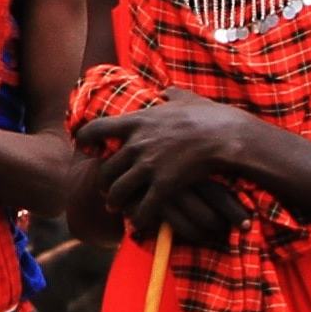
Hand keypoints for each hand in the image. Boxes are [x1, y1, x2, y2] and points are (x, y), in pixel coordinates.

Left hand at [78, 96, 263, 239]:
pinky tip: (138, 221)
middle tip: (104, 188)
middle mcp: (137, 144)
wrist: (227, 136)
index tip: (83, 145)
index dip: (85, 137)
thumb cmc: (209, 116)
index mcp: (137, 121)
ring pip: (118, 191)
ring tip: (115, 206)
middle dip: (102, 181)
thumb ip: (170, 95)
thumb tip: (165, 91)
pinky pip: (142, 208)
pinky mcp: (164, 186)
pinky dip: (138, 217)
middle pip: (105, 168)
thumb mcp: (185, 99)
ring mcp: (149, 166)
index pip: (96, 128)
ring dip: (115, 201)